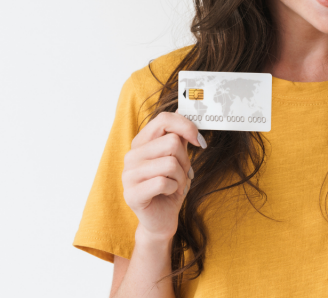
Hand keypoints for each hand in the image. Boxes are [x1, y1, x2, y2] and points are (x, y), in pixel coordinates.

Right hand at [121, 112, 206, 241]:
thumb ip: (178, 135)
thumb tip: (183, 107)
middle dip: (185, 160)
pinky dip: (174, 189)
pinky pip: (164, 182)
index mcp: (141, 142)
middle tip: (183, 174)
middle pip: (171, 142)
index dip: (186, 127)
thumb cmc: (170, 187)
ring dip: (181, 177)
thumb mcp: (178, 158)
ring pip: (170, 163)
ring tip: (176, 185)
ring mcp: (128, 175)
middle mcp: (131, 155)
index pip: (164, 119)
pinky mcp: (132, 194)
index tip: (199, 142)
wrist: (161, 219)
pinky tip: (169, 194)